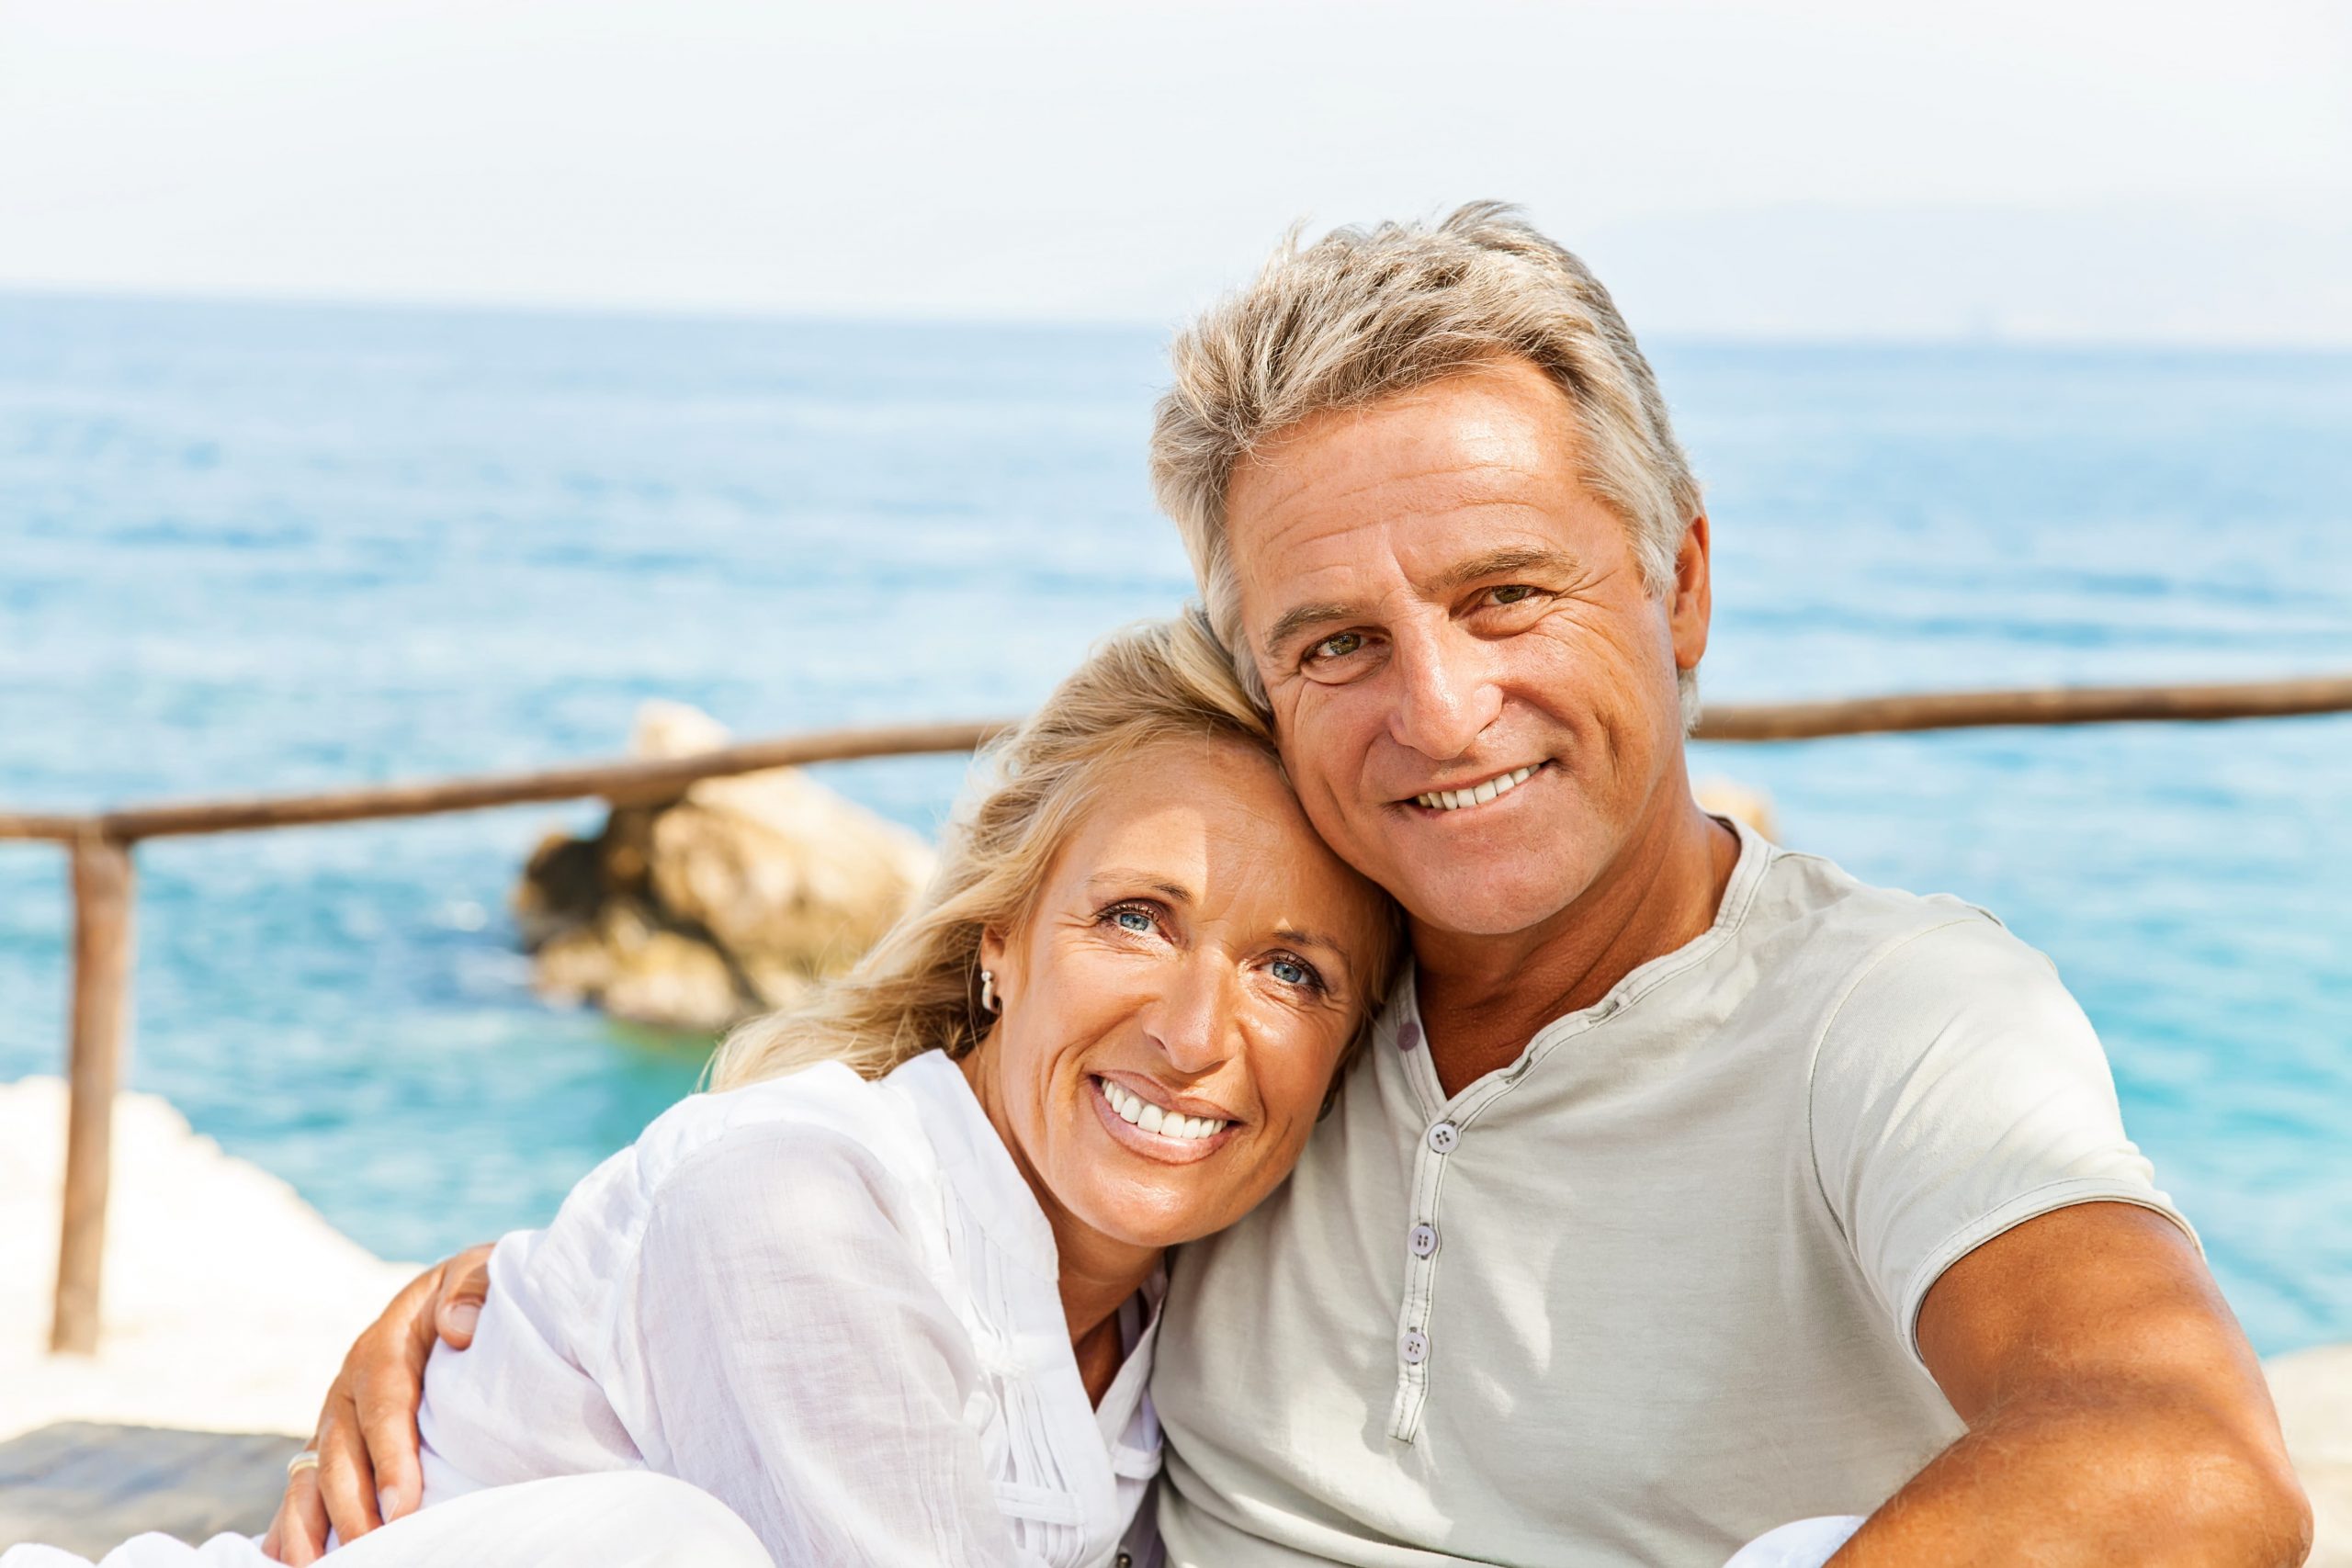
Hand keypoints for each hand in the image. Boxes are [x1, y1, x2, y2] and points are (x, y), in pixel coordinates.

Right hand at [261, 1244, 492, 1563]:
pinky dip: (292, 1527)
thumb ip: (471, 1290)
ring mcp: (334, 1421)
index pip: (383, 1404)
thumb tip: (458, 1327)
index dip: (389, 1455)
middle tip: (375, 1548)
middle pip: (340, 1451)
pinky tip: (292, 1560)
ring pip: (311, 1476)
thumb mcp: (478, 1272)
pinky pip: (304, 1489)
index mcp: (381, 1346)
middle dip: (352, 1505)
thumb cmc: (473, 1293)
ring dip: (311, 1524)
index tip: (402, 1503)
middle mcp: (347, 1389)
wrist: (453, 1297)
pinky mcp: (333, 1447)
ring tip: (319, 1565)